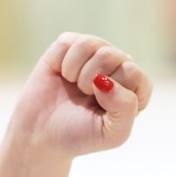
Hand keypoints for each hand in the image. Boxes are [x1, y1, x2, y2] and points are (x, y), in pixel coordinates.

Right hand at [8, 34, 151, 158]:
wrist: (41, 134)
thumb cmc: (80, 134)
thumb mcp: (113, 133)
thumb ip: (125, 108)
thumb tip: (106, 79)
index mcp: (134, 86)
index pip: (134, 74)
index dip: (114, 92)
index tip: (102, 107)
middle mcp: (117, 65)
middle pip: (110, 55)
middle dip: (90, 82)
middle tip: (84, 97)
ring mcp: (93, 53)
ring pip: (89, 44)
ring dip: (76, 72)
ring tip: (74, 85)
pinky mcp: (68, 46)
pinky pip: (68, 42)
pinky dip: (61, 63)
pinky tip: (62, 75)